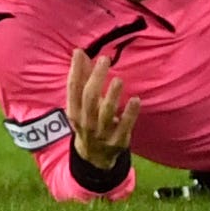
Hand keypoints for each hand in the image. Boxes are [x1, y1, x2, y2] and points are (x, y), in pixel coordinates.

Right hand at [66, 49, 139, 170]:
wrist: (94, 157)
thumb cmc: (88, 121)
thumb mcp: (81, 105)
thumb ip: (82, 79)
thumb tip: (79, 52)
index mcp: (74, 112)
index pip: (73, 90)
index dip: (76, 71)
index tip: (80, 52)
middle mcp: (85, 123)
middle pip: (89, 99)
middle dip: (96, 78)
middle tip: (105, 59)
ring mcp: (101, 133)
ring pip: (105, 113)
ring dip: (112, 96)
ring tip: (119, 80)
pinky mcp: (117, 141)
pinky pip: (124, 127)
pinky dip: (130, 114)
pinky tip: (136, 99)